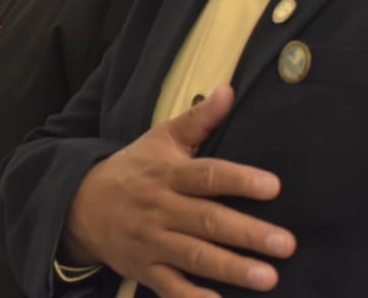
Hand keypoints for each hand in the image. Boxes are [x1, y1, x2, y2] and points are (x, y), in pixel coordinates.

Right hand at [62, 85, 295, 295]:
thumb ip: (198, 118)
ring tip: (269, 278)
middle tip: (286, 243)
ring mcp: (153, 241)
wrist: (81, 205)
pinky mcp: (145, 269)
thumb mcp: (161, 139)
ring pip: (195, 257)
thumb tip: (228, 90)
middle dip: (248, 234)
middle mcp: (161, 208)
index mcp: (168, 173)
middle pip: (208, 221)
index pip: (207, 176)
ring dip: (232, 268)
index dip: (240, 180)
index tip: (273, 186)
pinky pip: (170, 289)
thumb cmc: (134, 169)